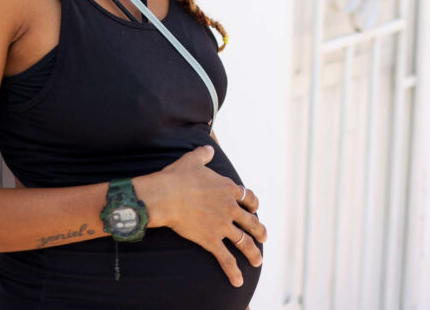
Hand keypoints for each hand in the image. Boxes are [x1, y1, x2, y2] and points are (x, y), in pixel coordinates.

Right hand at [136, 145, 267, 286]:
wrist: (165, 195)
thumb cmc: (177, 176)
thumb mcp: (193, 159)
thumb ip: (204, 154)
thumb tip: (210, 148)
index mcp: (228, 188)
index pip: (248, 197)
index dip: (253, 204)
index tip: (254, 208)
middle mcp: (230, 207)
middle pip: (251, 221)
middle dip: (259, 230)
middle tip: (264, 237)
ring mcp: (222, 225)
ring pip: (244, 241)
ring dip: (253, 252)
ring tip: (258, 261)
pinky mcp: (211, 240)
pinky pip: (226, 258)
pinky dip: (233, 270)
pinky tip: (238, 281)